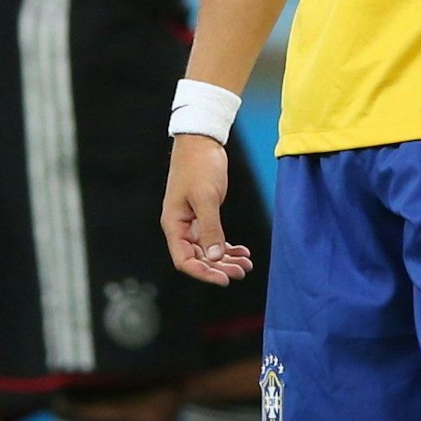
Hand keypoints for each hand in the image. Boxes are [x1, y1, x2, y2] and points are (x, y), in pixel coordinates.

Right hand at [162, 134, 253, 284]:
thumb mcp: (206, 197)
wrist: (201, 141)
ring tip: (246, 264)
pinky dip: (227, 247)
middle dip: (220, 268)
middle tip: (242, 272)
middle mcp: (180, 227)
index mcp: (174, 225)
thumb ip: (210, 228)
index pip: (185, 261)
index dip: (204, 273)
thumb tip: (215, 257)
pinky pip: (214, 238)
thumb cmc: (199, 166)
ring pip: (208, 250)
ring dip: (226, 259)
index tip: (225, 279)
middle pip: (198, 258)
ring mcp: (192, 221)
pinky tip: (242, 251)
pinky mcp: (204, 214)